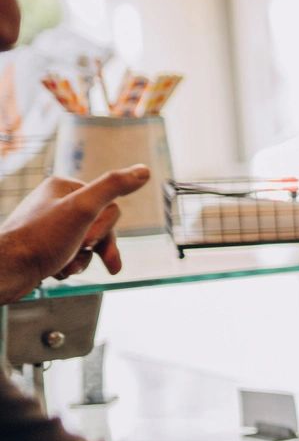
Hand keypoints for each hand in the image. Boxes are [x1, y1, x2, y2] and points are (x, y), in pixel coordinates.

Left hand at [0, 167, 152, 301]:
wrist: (5, 270)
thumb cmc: (40, 241)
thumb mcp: (83, 209)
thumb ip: (113, 186)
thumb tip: (143, 170)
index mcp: (63, 187)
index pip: (109, 204)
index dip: (104, 227)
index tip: (87, 239)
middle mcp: (55, 202)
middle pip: (99, 224)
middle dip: (95, 246)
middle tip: (81, 252)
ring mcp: (49, 224)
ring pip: (87, 242)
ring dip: (83, 259)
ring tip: (66, 267)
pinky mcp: (44, 245)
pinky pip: (71, 254)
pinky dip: (70, 265)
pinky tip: (57, 270)